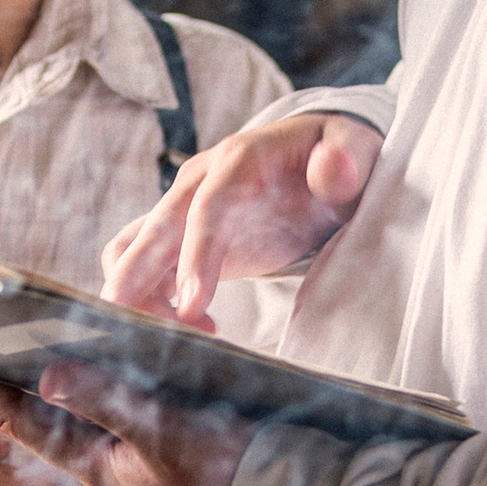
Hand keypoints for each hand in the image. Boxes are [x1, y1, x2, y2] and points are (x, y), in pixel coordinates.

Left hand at [0, 363, 241, 485]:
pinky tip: (78, 341)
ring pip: (68, 398)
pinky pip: (110, 396)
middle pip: (32, 405)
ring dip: (35, 365)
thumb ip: (107, 402)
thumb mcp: (164, 435)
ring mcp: (126, 444)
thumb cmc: (229, 474)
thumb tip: (46, 373)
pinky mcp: (156, 430)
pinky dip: (92, 365)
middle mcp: (100, 452)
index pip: (14, 417)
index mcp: (91, 459)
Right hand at [102, 114, 382, 328]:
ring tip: (186, 338)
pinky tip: (197, 328)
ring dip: (139, 296)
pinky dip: (152, 302)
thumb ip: (346, 156)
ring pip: (132, 250)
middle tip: (143, 333)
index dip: (196, 257)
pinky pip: (145, 269)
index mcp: (239, 159)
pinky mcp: (183, 238)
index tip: (192, 307)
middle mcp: (199, 181)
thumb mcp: (355, 148)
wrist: (320, 157)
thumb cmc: (338, 157)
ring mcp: (185, 209)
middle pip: (152, 229)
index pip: (206, 207)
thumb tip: (332, 170)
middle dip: (136, 280)